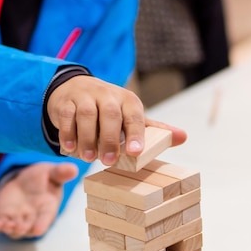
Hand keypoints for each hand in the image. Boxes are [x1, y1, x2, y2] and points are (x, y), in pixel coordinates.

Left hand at [0, 162, 77, 238]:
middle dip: (24, 229)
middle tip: (20, 228)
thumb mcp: (52, 173)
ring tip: (6, 225)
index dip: (42, 224)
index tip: (38, 230)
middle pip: (29, 227)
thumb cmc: (43, 179)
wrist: (26, 182)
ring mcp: (19, 219)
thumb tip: (73, 168)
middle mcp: (34, 217)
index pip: (45, 219)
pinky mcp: (5, 217)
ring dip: (11, 229)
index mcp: (48, 208)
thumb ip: (61, 173)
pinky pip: (2, 225)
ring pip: (15, 229)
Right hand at [47, 76, 186, 163]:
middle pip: (110, 114)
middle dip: (110, 138)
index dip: (136, 134)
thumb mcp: (131, 117)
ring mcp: (85, 96)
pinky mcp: (66, 101)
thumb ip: (153, 130)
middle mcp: (108, 95)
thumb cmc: (109, 111)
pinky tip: (70, 148)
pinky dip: (68, 133)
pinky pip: (67, 115)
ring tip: (88, 158)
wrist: (75, 89)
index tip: (135, 153)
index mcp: (128, 100)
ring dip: (88, 138)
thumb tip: (183, 137)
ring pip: (86, 114)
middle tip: (109, 161)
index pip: (135, 115)